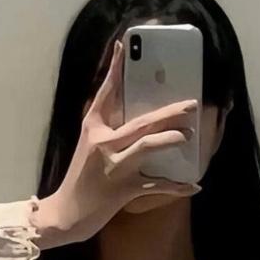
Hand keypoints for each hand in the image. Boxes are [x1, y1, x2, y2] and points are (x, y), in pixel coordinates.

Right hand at [32, 39, 198, 246]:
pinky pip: (157, 185)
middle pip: (141, 121)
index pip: (106, 93)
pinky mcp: (123, 189)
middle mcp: (102, 143)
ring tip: (188, 136)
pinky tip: (194, 185)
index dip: (115, 69)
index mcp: (93, 128)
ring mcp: (113, 166)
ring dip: (171, 139)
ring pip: (148, 145)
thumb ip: (108, 130)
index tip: (122, 45)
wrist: (66, 215)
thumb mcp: (89, 148)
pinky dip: (178, 186)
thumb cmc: (80, 180)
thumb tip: (136, 116)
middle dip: (169, 111)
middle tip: (191, 104)